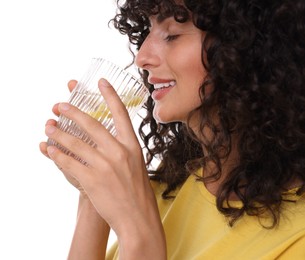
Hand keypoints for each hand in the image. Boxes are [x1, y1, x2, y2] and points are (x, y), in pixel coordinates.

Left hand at [43, 79, 164, 256]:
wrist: (138, 218)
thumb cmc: (137, 192)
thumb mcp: (136, 164)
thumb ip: (122, 149)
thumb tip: (104, 138)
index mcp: (133, 146)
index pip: (121, 114)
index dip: (110, 95)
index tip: (100, 81)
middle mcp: (119, 152)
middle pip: (92, 124)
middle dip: (72, 112)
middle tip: (59, 105)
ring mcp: (105, 166)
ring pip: (75, 143)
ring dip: (59, 133)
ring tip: (48, 126)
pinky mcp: (92, 180)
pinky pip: (69, 163)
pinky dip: (57, 155)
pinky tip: (50, 149)